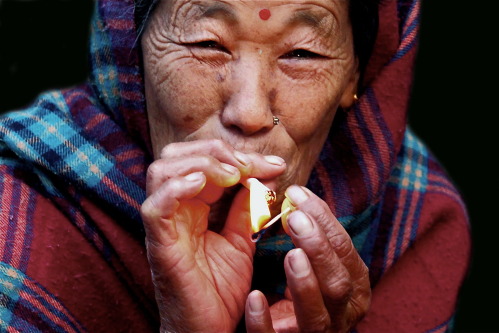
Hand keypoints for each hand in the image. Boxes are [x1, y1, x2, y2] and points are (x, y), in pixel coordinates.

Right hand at [140, 139, 285, 332]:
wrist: (208, 331)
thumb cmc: (220, 290)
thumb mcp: (242, 241)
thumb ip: (247, 208)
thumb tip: (262, 177)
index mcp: (192, 206)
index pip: (206, 162)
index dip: (240, 157)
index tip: (276, 165)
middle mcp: (174, 210)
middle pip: (178, 156)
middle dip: (217, 152)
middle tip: (250, 166)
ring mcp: (164, 226)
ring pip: (162, 172)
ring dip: (201, 164)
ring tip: (232, 174)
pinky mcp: (159, 245)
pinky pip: (155, 207)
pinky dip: (177, 188)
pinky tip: (203, 184)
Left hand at [245, 186, 370, 332]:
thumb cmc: (303, 297)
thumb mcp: (316, 267)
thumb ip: (310, 237)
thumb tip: (292, 194)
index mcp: (353, 288)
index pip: (345, 250)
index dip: (323, 220)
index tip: (297, 193)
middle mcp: (340, 314)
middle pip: (338, 283)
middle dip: (319, 248)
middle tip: (294, 217)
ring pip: (317, 317)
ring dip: (306, 285)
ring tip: (292, 256)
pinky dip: (265, 321)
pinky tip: (254, 297)